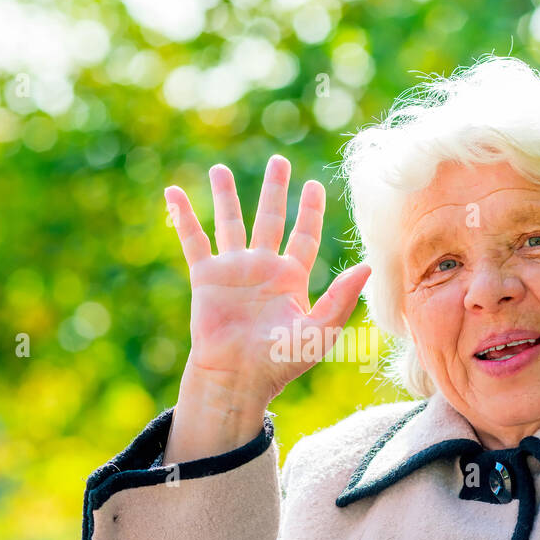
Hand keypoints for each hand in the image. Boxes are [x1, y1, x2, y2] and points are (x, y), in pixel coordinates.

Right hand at [162, 155, 370, 461]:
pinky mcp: (206, 277)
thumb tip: (366, 265)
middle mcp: (262, 269)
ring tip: (219, 168)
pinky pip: (193, 240)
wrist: (238, 379)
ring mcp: (232, 271)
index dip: (310, 211)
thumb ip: (341, 299)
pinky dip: (183, 217)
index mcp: (291, 279)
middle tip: (278, 160)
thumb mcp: (320, 332)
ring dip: (225, 196)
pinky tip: (173, 193)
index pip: (303, 236)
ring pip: (230, 224)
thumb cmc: (280, 363)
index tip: (314, 185)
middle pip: (270, 219)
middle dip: (274, 190)